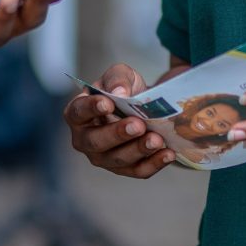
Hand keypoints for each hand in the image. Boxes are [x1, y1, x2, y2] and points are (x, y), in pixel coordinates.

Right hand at [64, 64, 177, 178]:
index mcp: (78, 114)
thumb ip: (117, 79)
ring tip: (157, 139)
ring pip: (118, 159)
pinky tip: (168, 153)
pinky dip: (154, 163)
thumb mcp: (121, 75)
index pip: (78, 112)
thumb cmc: (124, 90)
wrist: (144, 106)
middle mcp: (85, 140)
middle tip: (138, 125)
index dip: (91, 108)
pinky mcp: (125, 169)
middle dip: (118, 134)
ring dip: (138, 150)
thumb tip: (119, 92)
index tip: (107, 103)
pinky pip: (138, 171)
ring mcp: (104, 158)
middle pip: (95, 142)